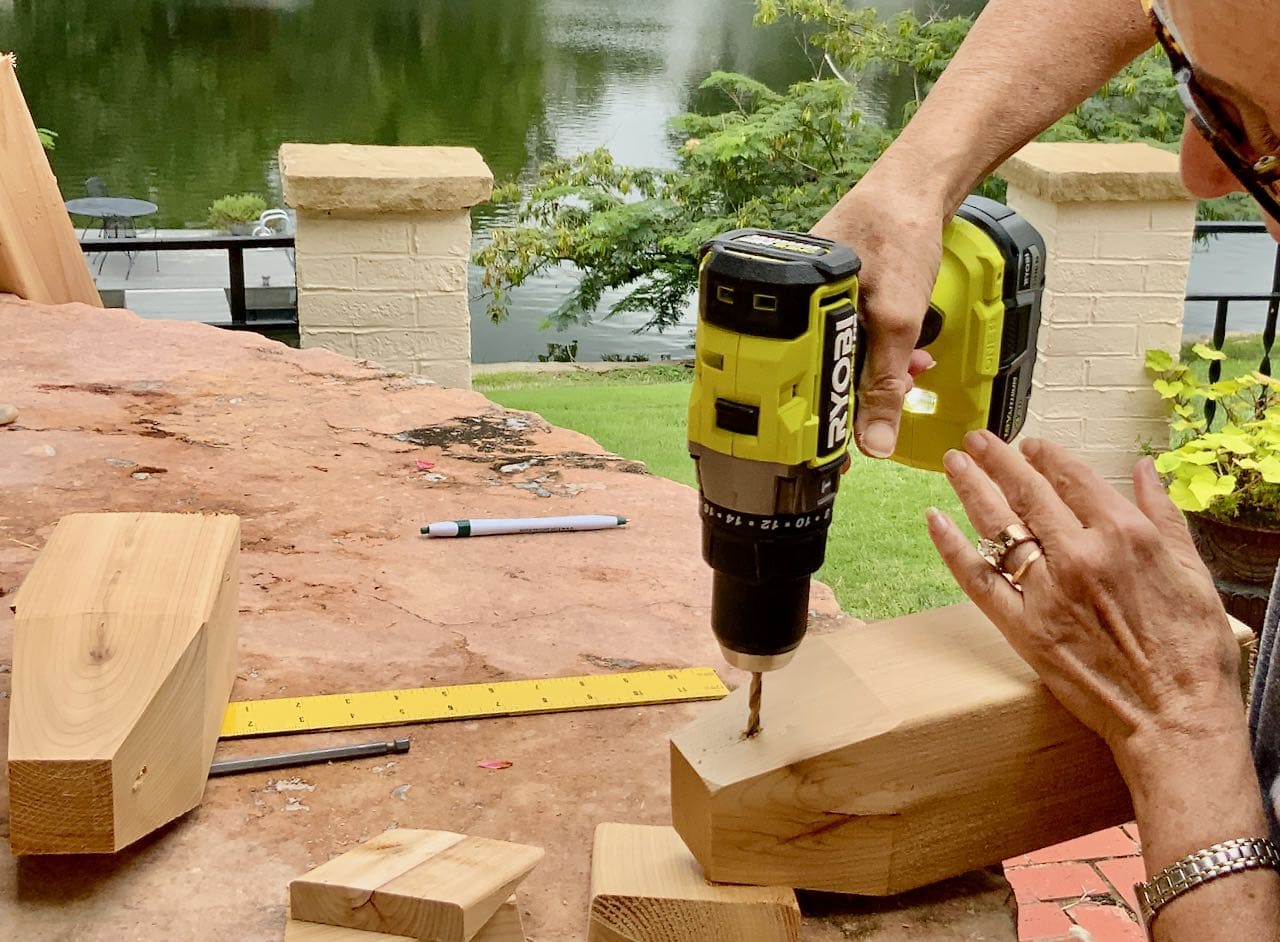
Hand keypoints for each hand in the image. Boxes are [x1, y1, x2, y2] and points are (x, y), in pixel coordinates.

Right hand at [812, 171, 943, 458]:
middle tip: (885, 405)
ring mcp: (811, 297)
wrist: (916, 185)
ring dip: (871, 372)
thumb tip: (874, 444)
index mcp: (785, 307)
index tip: (824, 449)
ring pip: (831, 356)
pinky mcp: (833, 292)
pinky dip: (874, 348)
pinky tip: (904, 348)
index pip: (781, 382)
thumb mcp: (899, 320)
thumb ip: (886, 384)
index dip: (804, 419)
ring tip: (910, 370)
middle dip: (851, 396)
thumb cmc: (897, 234)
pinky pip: (845, 334)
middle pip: (808, 374)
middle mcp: (789, 304)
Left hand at [924, 432, 1244, 778]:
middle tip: (977, 440)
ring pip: (999, 526)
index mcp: (1125, 535)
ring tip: (954, 462)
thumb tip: (1143, 469)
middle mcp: (1081, 555)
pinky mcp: (1024, 628)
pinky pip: (978, 579)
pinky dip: (953, 547)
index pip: (1073, 478)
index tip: (1030, 445)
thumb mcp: (1193, 570)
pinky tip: (935, 520)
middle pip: (1028, 493)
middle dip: (998, 460)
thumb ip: (1164, 513)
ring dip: (972, 487)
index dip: (1046, 456)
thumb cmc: (1191, 649)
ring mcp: (1047, 591)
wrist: (1174, 715)